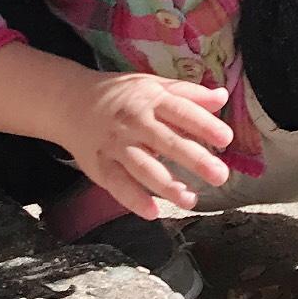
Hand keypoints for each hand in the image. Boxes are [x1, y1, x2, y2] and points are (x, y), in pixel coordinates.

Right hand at [60, 72, 234, 218]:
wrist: (71, 102)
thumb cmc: (123, 96)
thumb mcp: (154, 86)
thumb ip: (188, 94)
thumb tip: (222, 98)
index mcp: (152, 99)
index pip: (181, 111)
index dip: (204, 125)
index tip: (226, 138)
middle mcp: (134, 122)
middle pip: (166, 141)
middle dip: (194, 159)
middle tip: (220, 175)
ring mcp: (116, 145)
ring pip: (143, 167)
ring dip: (168, 186)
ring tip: (191, 200)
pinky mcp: (101, 166)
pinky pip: (118, 185)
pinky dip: (133, 200)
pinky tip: (152, 212)